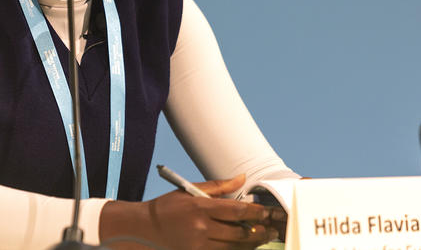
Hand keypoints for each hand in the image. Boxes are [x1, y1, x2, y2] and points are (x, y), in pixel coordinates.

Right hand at [100, 174, 280, 249]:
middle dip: (259, 231)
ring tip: (264, 236)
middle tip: (273, 228)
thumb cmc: (169, 207)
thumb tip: (242, 178)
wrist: (146, 228)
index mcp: (199, 207)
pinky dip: (237, 249)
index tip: (267, 212)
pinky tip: (246, 245)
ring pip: (234, 246)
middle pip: (239, 232)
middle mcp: (200, 228)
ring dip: (252, 243)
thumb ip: (219, 186)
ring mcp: (198, 245)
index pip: (235, 210)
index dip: (255, 212)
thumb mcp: (190, 190)